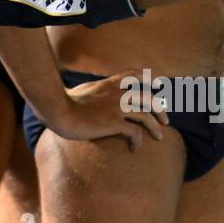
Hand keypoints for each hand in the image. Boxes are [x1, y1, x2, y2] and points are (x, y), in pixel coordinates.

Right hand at [49, 69, 169, 146]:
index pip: (135, 74)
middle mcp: (117, 93)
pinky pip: (134, 132)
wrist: (58, 110)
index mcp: (110, 83)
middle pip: (148, 98)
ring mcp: (116, 107)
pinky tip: (134, 148)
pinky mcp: (113, 122)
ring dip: (155, 127)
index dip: (150, 78)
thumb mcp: (83, 89)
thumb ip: (94, 89)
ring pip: (146, 116)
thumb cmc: (65, 102)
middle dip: (160, 109)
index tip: (159, 84)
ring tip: (159, 137)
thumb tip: (94, 92)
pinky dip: (138, 141)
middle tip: (165, 121)